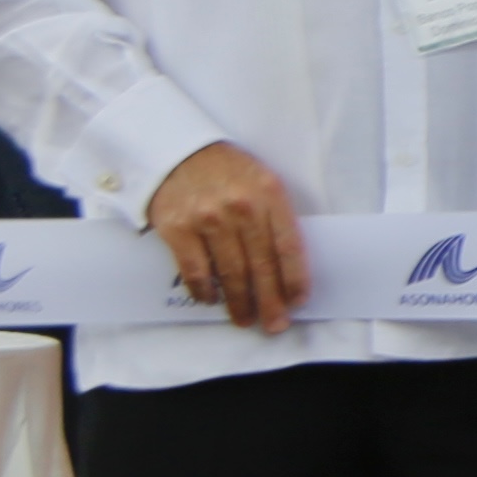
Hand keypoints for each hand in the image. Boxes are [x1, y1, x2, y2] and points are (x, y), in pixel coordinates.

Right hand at [145, 140, 307, 334]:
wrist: (177, 151)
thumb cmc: (227, 171)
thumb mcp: (261, 182)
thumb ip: (275, 216)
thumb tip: (286, 265)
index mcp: (269, 194)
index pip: (288, 245)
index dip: (295, 278)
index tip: (299, 301)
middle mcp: (241, 207)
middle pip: (261, 265)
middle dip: (270, 301)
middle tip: (275, 324)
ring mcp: (208, 218)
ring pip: (230, 272)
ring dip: (239, 302)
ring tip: (245, 320)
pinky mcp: (177, 228)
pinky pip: (195, 269)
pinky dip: (204, 289)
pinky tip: (211, 299)